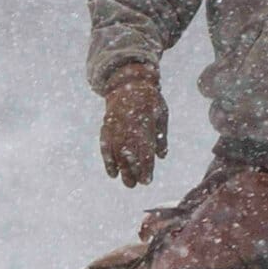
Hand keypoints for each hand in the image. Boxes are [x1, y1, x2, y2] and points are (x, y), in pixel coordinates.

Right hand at [100, 64, 167, 185]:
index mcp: (144, 124)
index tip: (147, 180)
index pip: (144, 151)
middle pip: (129, 156)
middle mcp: (127, 128)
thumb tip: (162, 156)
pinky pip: (105, 147)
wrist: (128, 82)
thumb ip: (161, 137)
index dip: (146, 168)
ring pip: (117, 154)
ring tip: (127, 183)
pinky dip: (108, 161)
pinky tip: (112, 173)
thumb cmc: (149, 100)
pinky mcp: (106, 128)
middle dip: (132, 172)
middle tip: (135, 185)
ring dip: (121, 170)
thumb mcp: (161, 115)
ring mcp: (115, 128)